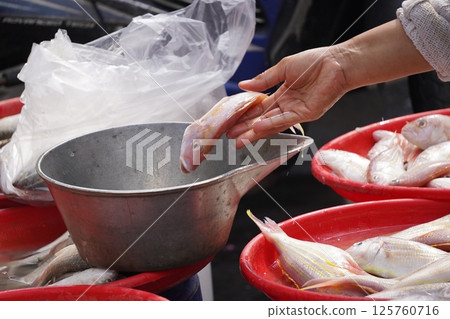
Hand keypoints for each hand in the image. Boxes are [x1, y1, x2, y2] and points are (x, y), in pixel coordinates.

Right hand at [227, 46, 347, 147]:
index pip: (259, 109)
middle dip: (246, 129)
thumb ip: (263, 80)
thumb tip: (242, 85)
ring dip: (255, 132)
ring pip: (272, 124)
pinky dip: (271, 124)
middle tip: (230, 137)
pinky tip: (258, 128)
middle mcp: (287, 106)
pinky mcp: (306, 113)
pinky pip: (285, 120)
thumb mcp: (283, 68)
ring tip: (240, 139)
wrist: (337, 62)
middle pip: (263, 120)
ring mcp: (296, 112)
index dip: (245, 116)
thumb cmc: (314, 62)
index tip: (231, 123)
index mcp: (282, 95)